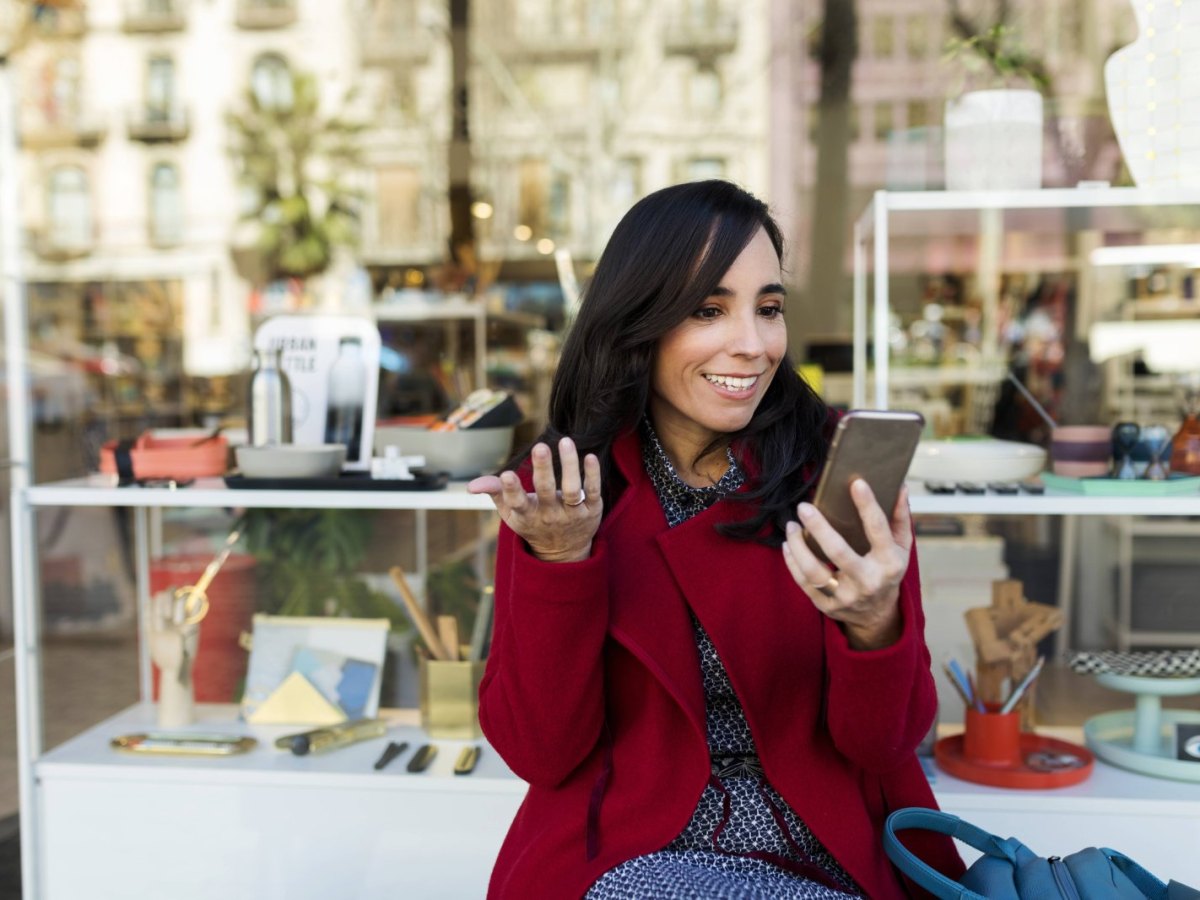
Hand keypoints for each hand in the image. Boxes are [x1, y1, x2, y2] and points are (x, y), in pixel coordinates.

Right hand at [467, 437, 601, 562]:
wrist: (564, 552)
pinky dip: (592, 475)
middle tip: (540, 446)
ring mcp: (572, 514)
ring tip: (565, 441)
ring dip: (570, 465)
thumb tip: (470, 485)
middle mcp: (550, 515)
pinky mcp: (592, 509)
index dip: (511, 490)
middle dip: (543, 469)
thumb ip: (495, 493)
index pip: (518, 503)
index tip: (507, 474)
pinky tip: (590, 457)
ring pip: (573, 490)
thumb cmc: (533, 522)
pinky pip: (593, 491)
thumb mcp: (511, 513)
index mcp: (527, 515)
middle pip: (546, 491)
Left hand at [781, 480, 911, 649]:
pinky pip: (803, 583)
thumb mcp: (901, 548)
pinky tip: (788, 545)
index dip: (867, 505)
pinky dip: (792, 562)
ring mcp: (845, 596)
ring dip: (798, 545)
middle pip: (838, 552)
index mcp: (889, 563)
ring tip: (791, 525)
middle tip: (804, 506)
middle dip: (819, 527)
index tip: (856, 483)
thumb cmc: (887, 571)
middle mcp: (867, 581)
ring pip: (814, 571)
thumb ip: (900, 518)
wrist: (877, 615)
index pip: (878, 530)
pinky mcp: (827, 605)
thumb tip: (900, 487)